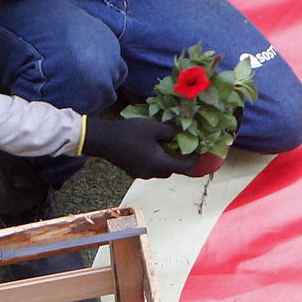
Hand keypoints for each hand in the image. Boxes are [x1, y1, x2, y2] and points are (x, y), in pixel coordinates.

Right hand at [81, 116, 197, 179]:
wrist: (103, 139)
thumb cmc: (129, 132)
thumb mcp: (154, 127)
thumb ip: (170, 132)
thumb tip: (177, 135)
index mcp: (158, 164)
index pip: (183, 167)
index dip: (193, 160)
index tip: (199, 152)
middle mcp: (151, 173)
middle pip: (171, 171)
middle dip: (179, 162)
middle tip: (183, 149)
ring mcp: (140, 174)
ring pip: (160, 171)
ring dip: (166, 162)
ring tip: (167, 147)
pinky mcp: (132, 171)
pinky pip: (150, 169)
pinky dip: (155, 161)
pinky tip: (152, 149)